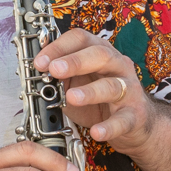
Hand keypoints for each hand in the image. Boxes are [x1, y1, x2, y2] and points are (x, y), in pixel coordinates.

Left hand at [38, 28, 165, 159]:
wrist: (134, 123)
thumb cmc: (102, 99)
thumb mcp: (77, 83)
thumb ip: (60, 76)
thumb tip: (37, 71)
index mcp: (100, 53)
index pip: (81, 39)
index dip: (59, 47)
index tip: (40, 61)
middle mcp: (117, 66)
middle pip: (100, 55)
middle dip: (75, 62)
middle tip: (54, 70)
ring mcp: (128, 90)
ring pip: (112, 86)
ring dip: (91, 91)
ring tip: (72, 97)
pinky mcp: (134, 115)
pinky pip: (122, 120)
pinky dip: (109, 127)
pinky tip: (97, 132)